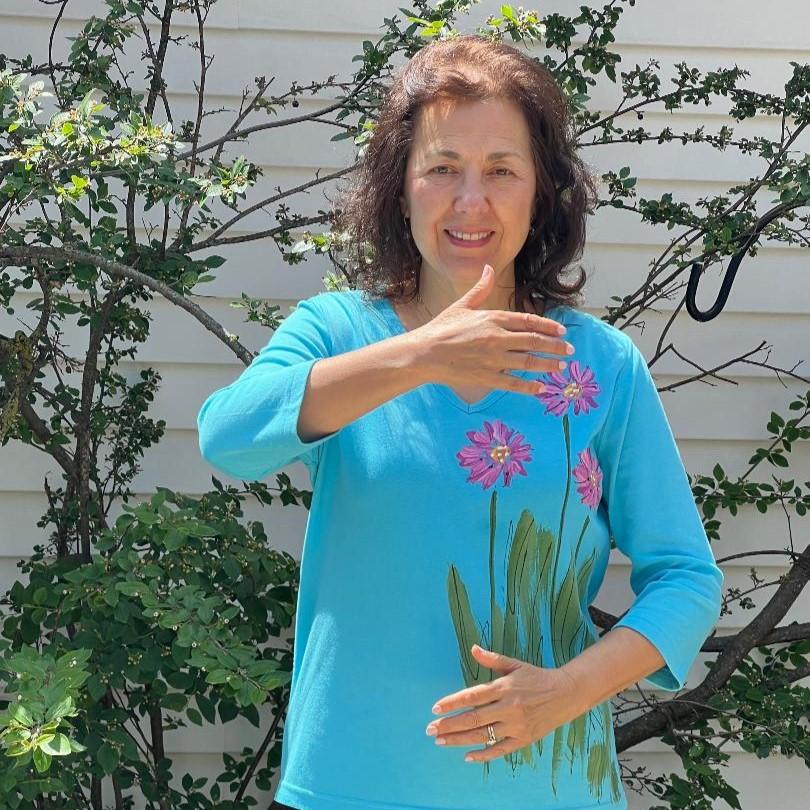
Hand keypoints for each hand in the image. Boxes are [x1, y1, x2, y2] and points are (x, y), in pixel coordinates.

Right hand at [409, 264, 573, 397]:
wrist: (423, 354)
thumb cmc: (441, 329)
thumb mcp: (462, 305)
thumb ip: (480, 289)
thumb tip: (489, 268)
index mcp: (492, 318)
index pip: (528, 321)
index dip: (548, 326)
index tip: (561, 331)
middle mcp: (497, 338)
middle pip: (534, 342)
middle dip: (555, 346)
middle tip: (570, 350)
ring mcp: (493, 359)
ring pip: (528, 362)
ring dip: (548, 365)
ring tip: (561, 367)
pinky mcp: (486, 377)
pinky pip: (514, 383)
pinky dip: (530, 387)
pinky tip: (541, 389)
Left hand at [425, 644, 583, 762]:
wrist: (566, 693)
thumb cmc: (536, 677)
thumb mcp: (514, 664)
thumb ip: (492, 659)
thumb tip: (473, 648)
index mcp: (504, 687)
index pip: (472, 696)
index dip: (452, 702)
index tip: (435, 708)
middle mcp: (508, 707)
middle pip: (473, 718)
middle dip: (449, 725)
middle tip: (430, 729)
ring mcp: (516, 725)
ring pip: (483, 735)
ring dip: (459, 740)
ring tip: (440, 741)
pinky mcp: (524, 739)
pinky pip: (500, 750)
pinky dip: (484, 754)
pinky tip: (467, 756)